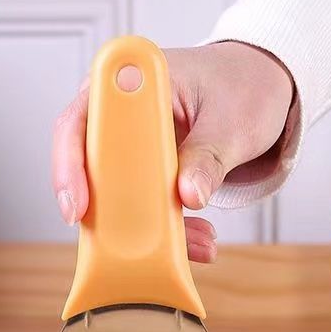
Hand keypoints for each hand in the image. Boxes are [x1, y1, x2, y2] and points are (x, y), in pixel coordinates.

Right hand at [52, 42, 292, 261]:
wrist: (260, 86)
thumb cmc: (241, 86)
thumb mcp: (232, 122)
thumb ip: (209, 157)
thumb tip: (188, 195)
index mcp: (128, 84)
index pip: (78, 123)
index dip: (69, 166)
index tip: (79, 205)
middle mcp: (117, 115)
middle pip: (86, 169)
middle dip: (103, 212)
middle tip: (116, 247)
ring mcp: (129, 148)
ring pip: (114, 197)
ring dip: (144, 229)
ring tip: (190, 245)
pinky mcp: (145, 175)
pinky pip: (142, 208)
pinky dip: (166, 230)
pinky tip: (197, 241)